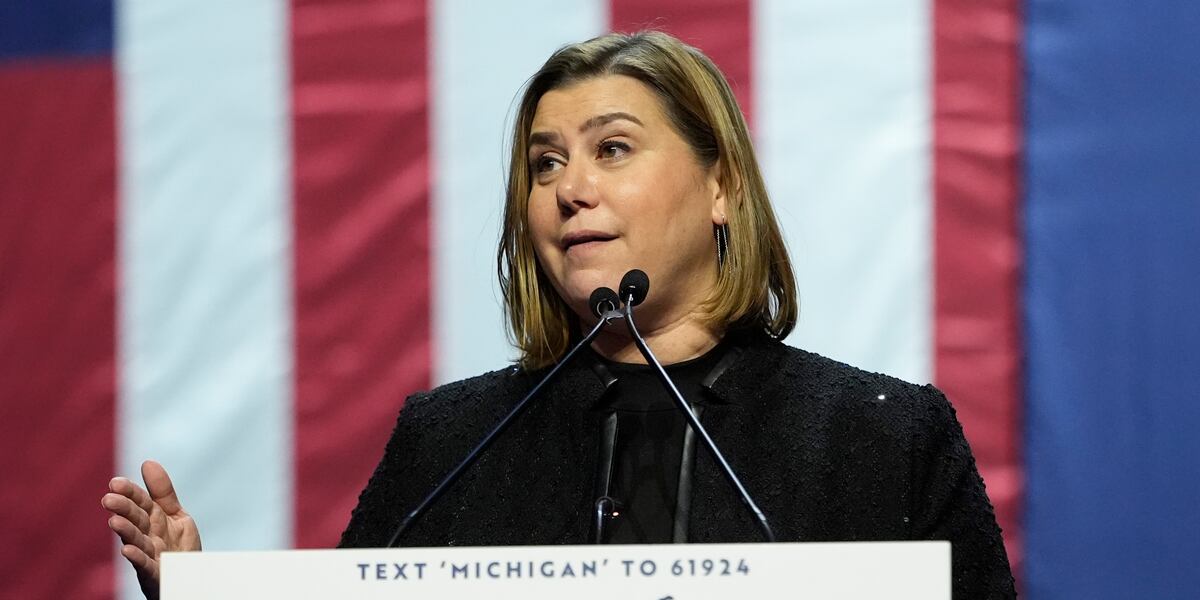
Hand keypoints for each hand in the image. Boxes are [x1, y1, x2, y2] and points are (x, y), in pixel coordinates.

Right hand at [102, 460, 201, 599]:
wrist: (191, 579)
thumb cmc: (179, 548)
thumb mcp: (175, 516)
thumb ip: (162, 492)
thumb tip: (147, 462)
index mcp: (153, 521)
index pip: (140, 503)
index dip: (130, 493)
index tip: (115, 482)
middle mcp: (148, 537)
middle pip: (135, 520)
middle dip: (123, 510)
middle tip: (108, 499)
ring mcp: (150, 556)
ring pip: (136, 542)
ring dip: (126, 532)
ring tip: (114, 521)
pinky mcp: (156, 574)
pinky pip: (145, 567)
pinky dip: (137, 559)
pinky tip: (127, 550)